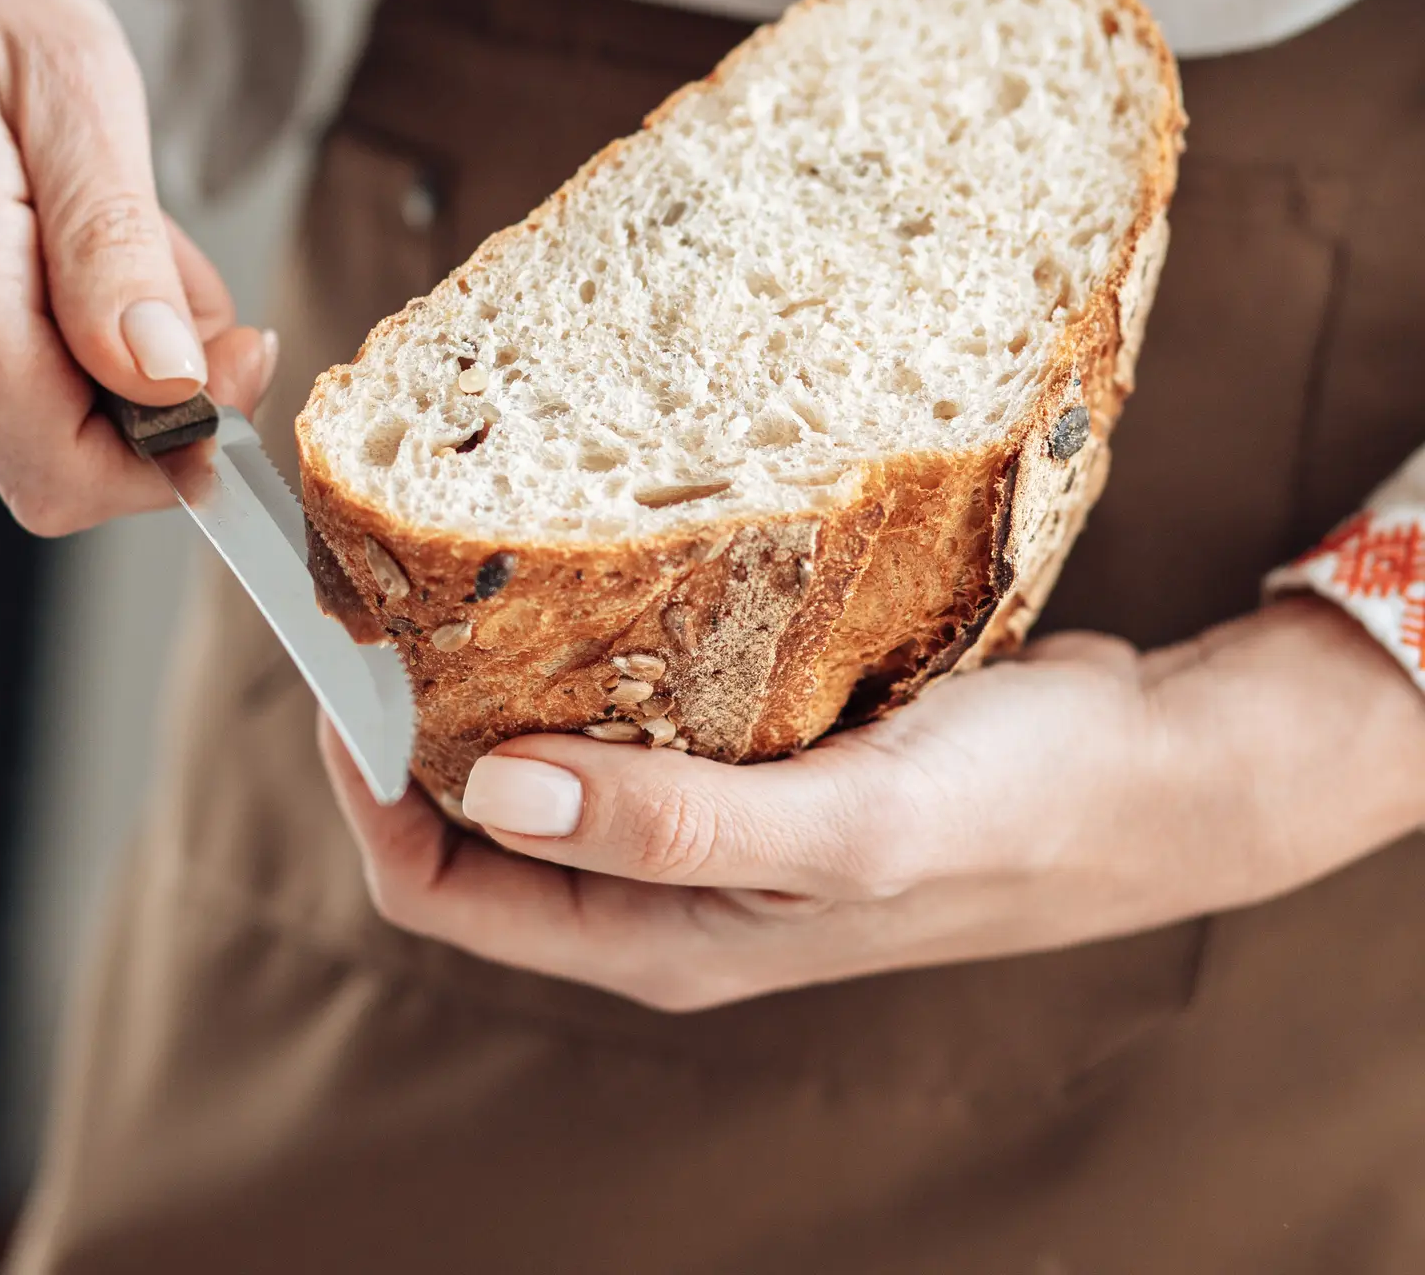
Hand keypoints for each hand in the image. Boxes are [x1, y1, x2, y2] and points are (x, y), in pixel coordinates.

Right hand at [0, 0, 272, 531]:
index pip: (57, 469)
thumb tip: (169, 378)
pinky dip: (40, 325)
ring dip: (95, 336)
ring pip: (29, 413)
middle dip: (147, 367)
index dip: (175, 448)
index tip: (237, 359)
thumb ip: (116, 244)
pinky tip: (19, 227)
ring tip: (66, 203)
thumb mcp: (70, 76)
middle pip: (59, 442)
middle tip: (155, 235)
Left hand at [324, 596, 1424, 1010]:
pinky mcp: (755, 740)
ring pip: (551, 748)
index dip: (368, 793)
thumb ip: (674, 826)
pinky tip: (585, 559)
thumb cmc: (1023, 811)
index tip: (341, 671)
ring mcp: (711, 810)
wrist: (1155, 769)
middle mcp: (670, 884)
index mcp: (669, 938)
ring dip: (497, 668)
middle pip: (479, 817)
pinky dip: (588, 636)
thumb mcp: (848, 829)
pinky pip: (630, 695)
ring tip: (460, 560)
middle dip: (411, 718)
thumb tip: (490, 791)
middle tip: (385, 587)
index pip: (452, 889)